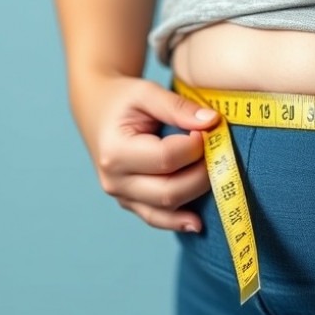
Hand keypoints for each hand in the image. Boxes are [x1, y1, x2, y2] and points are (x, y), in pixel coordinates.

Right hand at [71, 75, 219, 231]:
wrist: (98, 112)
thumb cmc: (123, 101)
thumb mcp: (146, 92)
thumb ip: (178, 106)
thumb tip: (212, 122)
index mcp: (115, 152)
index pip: (167, 159)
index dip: (195, 147)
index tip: (207, 130)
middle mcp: (115, 181)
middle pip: (170, 191)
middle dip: (202, 173)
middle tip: (217, 151)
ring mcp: (122, 197)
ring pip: (167, 209)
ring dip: (197, 194)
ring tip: (217, 175)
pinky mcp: (132, 204)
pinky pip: (158, 219)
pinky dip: (179, 221)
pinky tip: (198, 222)